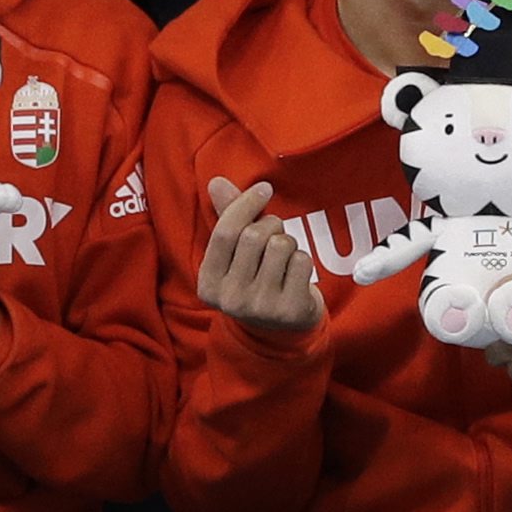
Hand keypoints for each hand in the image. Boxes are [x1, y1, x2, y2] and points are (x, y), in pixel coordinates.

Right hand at [193, 178, 325, 338]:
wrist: (280, 329)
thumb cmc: (255, 279)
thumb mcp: (235, 254)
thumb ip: (227, 217)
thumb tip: (216, 182)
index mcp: (208, 284)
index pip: (226, 232)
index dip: (246, 204)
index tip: (264, 189)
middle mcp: (230, 299)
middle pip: (254, 236)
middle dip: (270, 225)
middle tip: (274, 234)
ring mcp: (260, 308)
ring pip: (281, 246)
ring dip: (288, 242)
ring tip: (283, 257)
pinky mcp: (289, 310)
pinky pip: (302, 262)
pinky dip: (303, 260)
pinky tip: (295, 275)